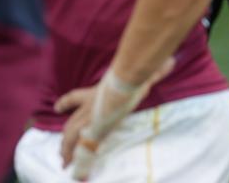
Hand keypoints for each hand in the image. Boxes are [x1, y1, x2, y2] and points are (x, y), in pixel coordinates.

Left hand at [57, 58, 174, 179]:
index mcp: (94, 93)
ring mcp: (89, 119)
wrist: (125, 84)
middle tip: (62, 150)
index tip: (57, 107)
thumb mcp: (141, 75)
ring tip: (64, 160)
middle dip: (65, 137)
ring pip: (70, 136)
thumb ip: (155, 72)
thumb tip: (171, 62)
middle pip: (70, 123)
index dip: (65, 102)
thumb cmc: (132, 78)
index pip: (75, 97)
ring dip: (66, 149)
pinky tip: (72, 165)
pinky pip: (80, 146)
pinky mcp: (94, 129)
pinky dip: (75, 156)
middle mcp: (88, 107)